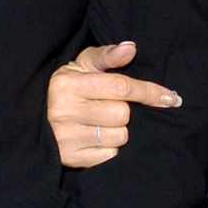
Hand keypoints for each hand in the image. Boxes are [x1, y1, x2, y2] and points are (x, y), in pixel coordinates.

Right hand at [47, 41, 181, 168]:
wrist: (37, 119)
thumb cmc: (68, 89)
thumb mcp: (82, 66)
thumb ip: (107, 56)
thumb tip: (130, 48)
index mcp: (68, 84)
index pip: (120, 87)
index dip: (149, 92)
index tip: (171, 98)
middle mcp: (65, 111)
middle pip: (123, 114)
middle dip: (123, 111)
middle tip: (107, 107)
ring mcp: (66, 137)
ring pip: (119, 136)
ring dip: (118, 131)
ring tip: (100, 124)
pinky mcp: (71, 159)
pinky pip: (110, 156)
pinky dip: (109, 149)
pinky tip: (96, 139)